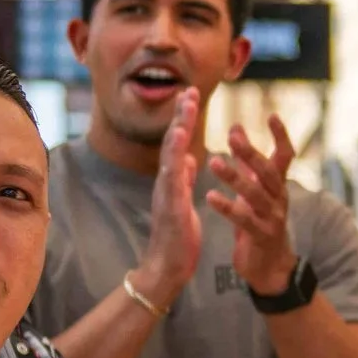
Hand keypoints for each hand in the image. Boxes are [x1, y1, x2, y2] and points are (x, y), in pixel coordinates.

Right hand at [131, 87, 204, 308]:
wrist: (166, 267)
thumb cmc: (176, 236)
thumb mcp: (183, 201)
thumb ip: (183, 178)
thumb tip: (187, 157)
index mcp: (173, 180)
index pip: (179, 143)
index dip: (185, 118)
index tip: (192, 95)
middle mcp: (166, 182)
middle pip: (172, 142)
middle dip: (181, 116)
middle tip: (189, 90)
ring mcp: (166, 195)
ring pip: (169, 158)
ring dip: (177, 132)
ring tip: (185, 110)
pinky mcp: (169, 210)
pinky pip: (172, 185)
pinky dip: (175, 166)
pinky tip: (182, 151)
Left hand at [208, 115, 298, 296]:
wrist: (270, 267)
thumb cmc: (261, 224)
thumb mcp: (257, 192)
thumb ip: (250, 165)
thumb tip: (238, 130)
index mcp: (277, 186)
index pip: (285, 156)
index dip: (281, 136)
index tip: (272, 115)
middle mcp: (279, 199)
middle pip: (268, 172)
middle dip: (251, 153)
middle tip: (232, 136)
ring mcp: (272, 218)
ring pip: (255, 194)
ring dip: (234, 177)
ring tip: (213, 162)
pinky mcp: (260, 236)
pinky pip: (244, 220)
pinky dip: (227, 207)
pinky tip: (211, 197)